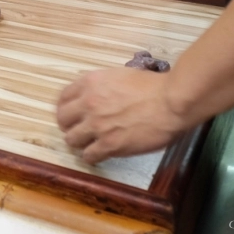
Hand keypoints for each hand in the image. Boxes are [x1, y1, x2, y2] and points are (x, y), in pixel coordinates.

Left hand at [56, 67, 189, 163]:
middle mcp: (88, 103)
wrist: (171, 102)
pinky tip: (99, 155)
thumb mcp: (120, 76)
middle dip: (69, 125)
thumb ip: (103, 86)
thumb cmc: (153, 86)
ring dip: (79, 142)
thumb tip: (99, 95)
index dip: (66, 107)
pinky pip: (89, 156)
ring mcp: (96, 125)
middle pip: (63, 119)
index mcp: (90, 82)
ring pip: (71, 140)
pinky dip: (92, 157)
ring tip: (89, 144)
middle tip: (79, 130)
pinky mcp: (109, 145)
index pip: (63, 97)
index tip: (71, 114)